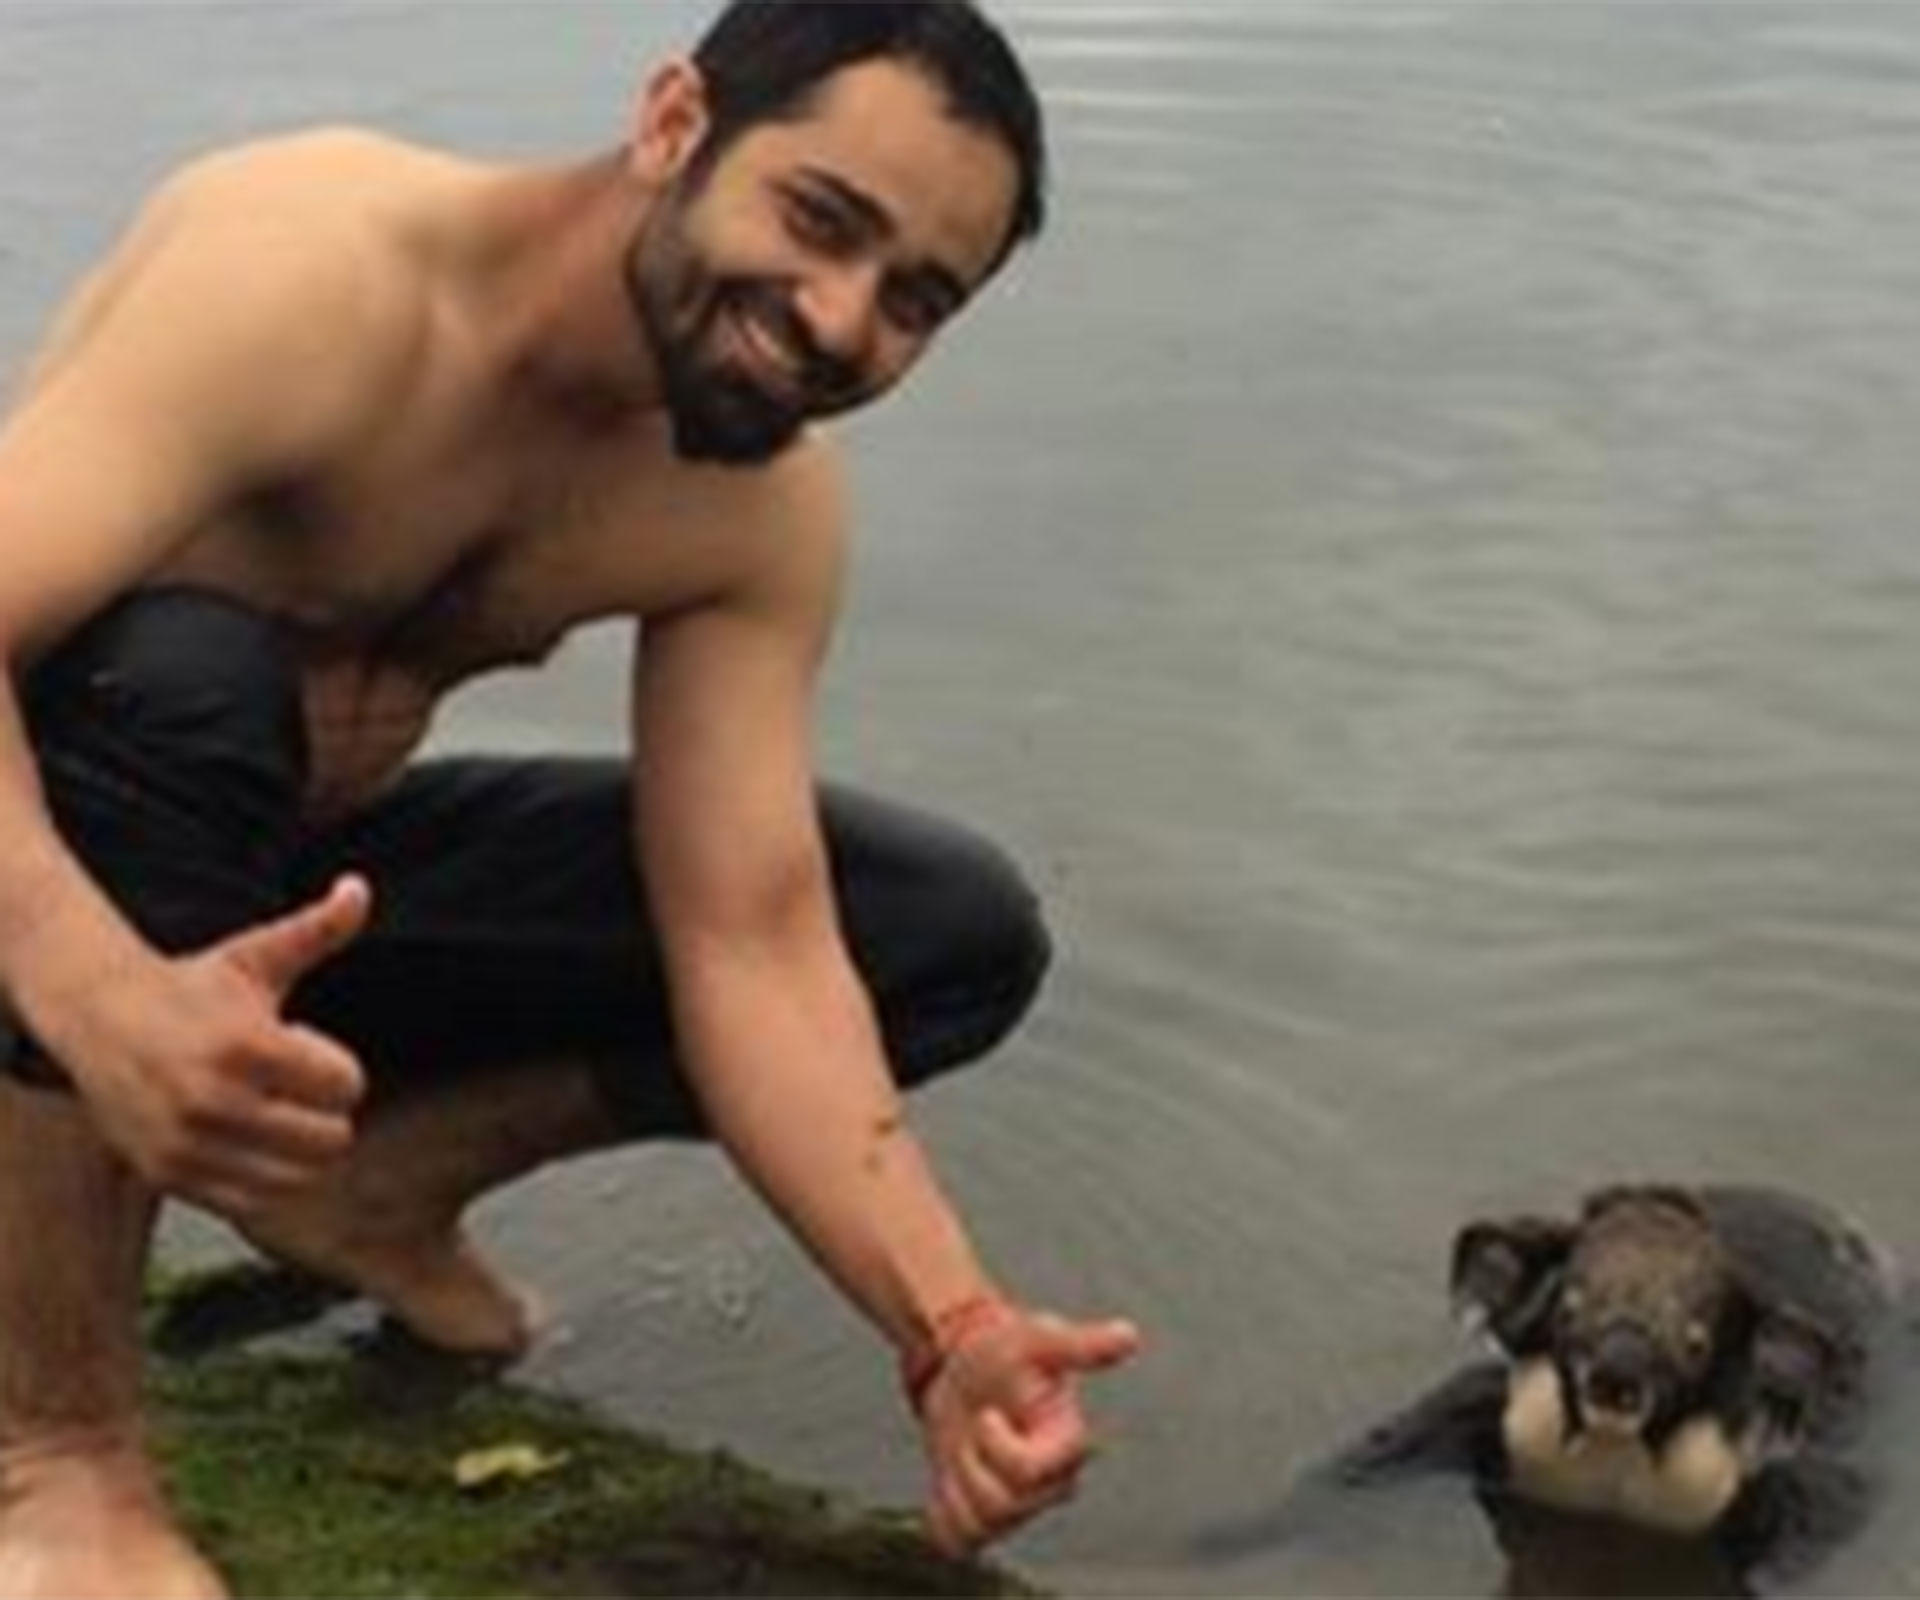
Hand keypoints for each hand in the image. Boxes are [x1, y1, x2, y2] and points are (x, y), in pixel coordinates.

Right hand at [60, 876, 371, 1215]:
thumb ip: (317, 929)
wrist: (98, 1016)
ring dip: (299, 1148)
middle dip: (325, 1111)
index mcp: (246, 1045)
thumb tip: (360, 888)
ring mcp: (190, 1144)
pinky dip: (264, 1177)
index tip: (303, 1050)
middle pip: (331, 1139)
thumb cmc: (191, 987)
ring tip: (274, 1113)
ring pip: (298, 1177)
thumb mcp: (256, 956)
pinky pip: (252, 1201)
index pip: (347, 1085)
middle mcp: (216, 1101)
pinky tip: (247, 1139)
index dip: (337, 1067)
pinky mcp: (170, 1175)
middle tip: (293, 1088)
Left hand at [912, 1297, 1140, 1557]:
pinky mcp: (985, 1521)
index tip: (988, 1412)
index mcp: (1067, 1447)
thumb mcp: (1036, 1339)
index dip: (996, 1443)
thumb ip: (1081, 1345)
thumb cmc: (1005, 1352)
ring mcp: (1018, 1508)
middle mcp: (1051, 1485)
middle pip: (1000, 1505)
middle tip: (973, 1425)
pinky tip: (947, 1475)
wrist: (961, 1367)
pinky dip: (941, 1514)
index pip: (1027, 1472)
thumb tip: (1130, 1335)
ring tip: (964, 1447)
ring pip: (978, 1527)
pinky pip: (958, 1543)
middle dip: (971, 1461)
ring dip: (954, 1482)